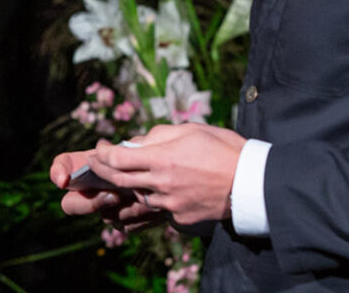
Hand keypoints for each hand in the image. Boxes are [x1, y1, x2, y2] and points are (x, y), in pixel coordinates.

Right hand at [51, 144, 164, 228]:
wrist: (167, 173)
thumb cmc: (146, 153)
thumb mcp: (134, 146)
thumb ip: (119, 148)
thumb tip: (103, 148)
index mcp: (83, 166)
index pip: (60, 168)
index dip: (57, 173)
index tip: (64, 179)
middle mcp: (87, 191)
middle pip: (70, 205)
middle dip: (91, 202)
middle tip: (114, 195)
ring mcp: (104, 208)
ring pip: (102, 217)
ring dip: (119, 211)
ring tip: (140, 201)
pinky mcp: (123, 221)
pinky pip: (123, 226)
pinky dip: (136, 219)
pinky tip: (149, 209)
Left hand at [87, 123, 245, 226]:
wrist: (252, 182)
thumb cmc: (223, 149)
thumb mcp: (190, 130)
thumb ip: (158, 135)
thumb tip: (135, 143)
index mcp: (161, 159)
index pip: (117, 159)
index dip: (102, 154)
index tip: (99, 148)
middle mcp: (161, 184)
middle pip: (119, 181)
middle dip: (102, 171)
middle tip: (96, 162)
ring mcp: (170, 204)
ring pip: (140, 195)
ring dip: (133, 185)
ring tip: (139, 173)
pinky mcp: (181, 218)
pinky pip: (160, 208)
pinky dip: (156, 198)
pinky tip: (166, 188)